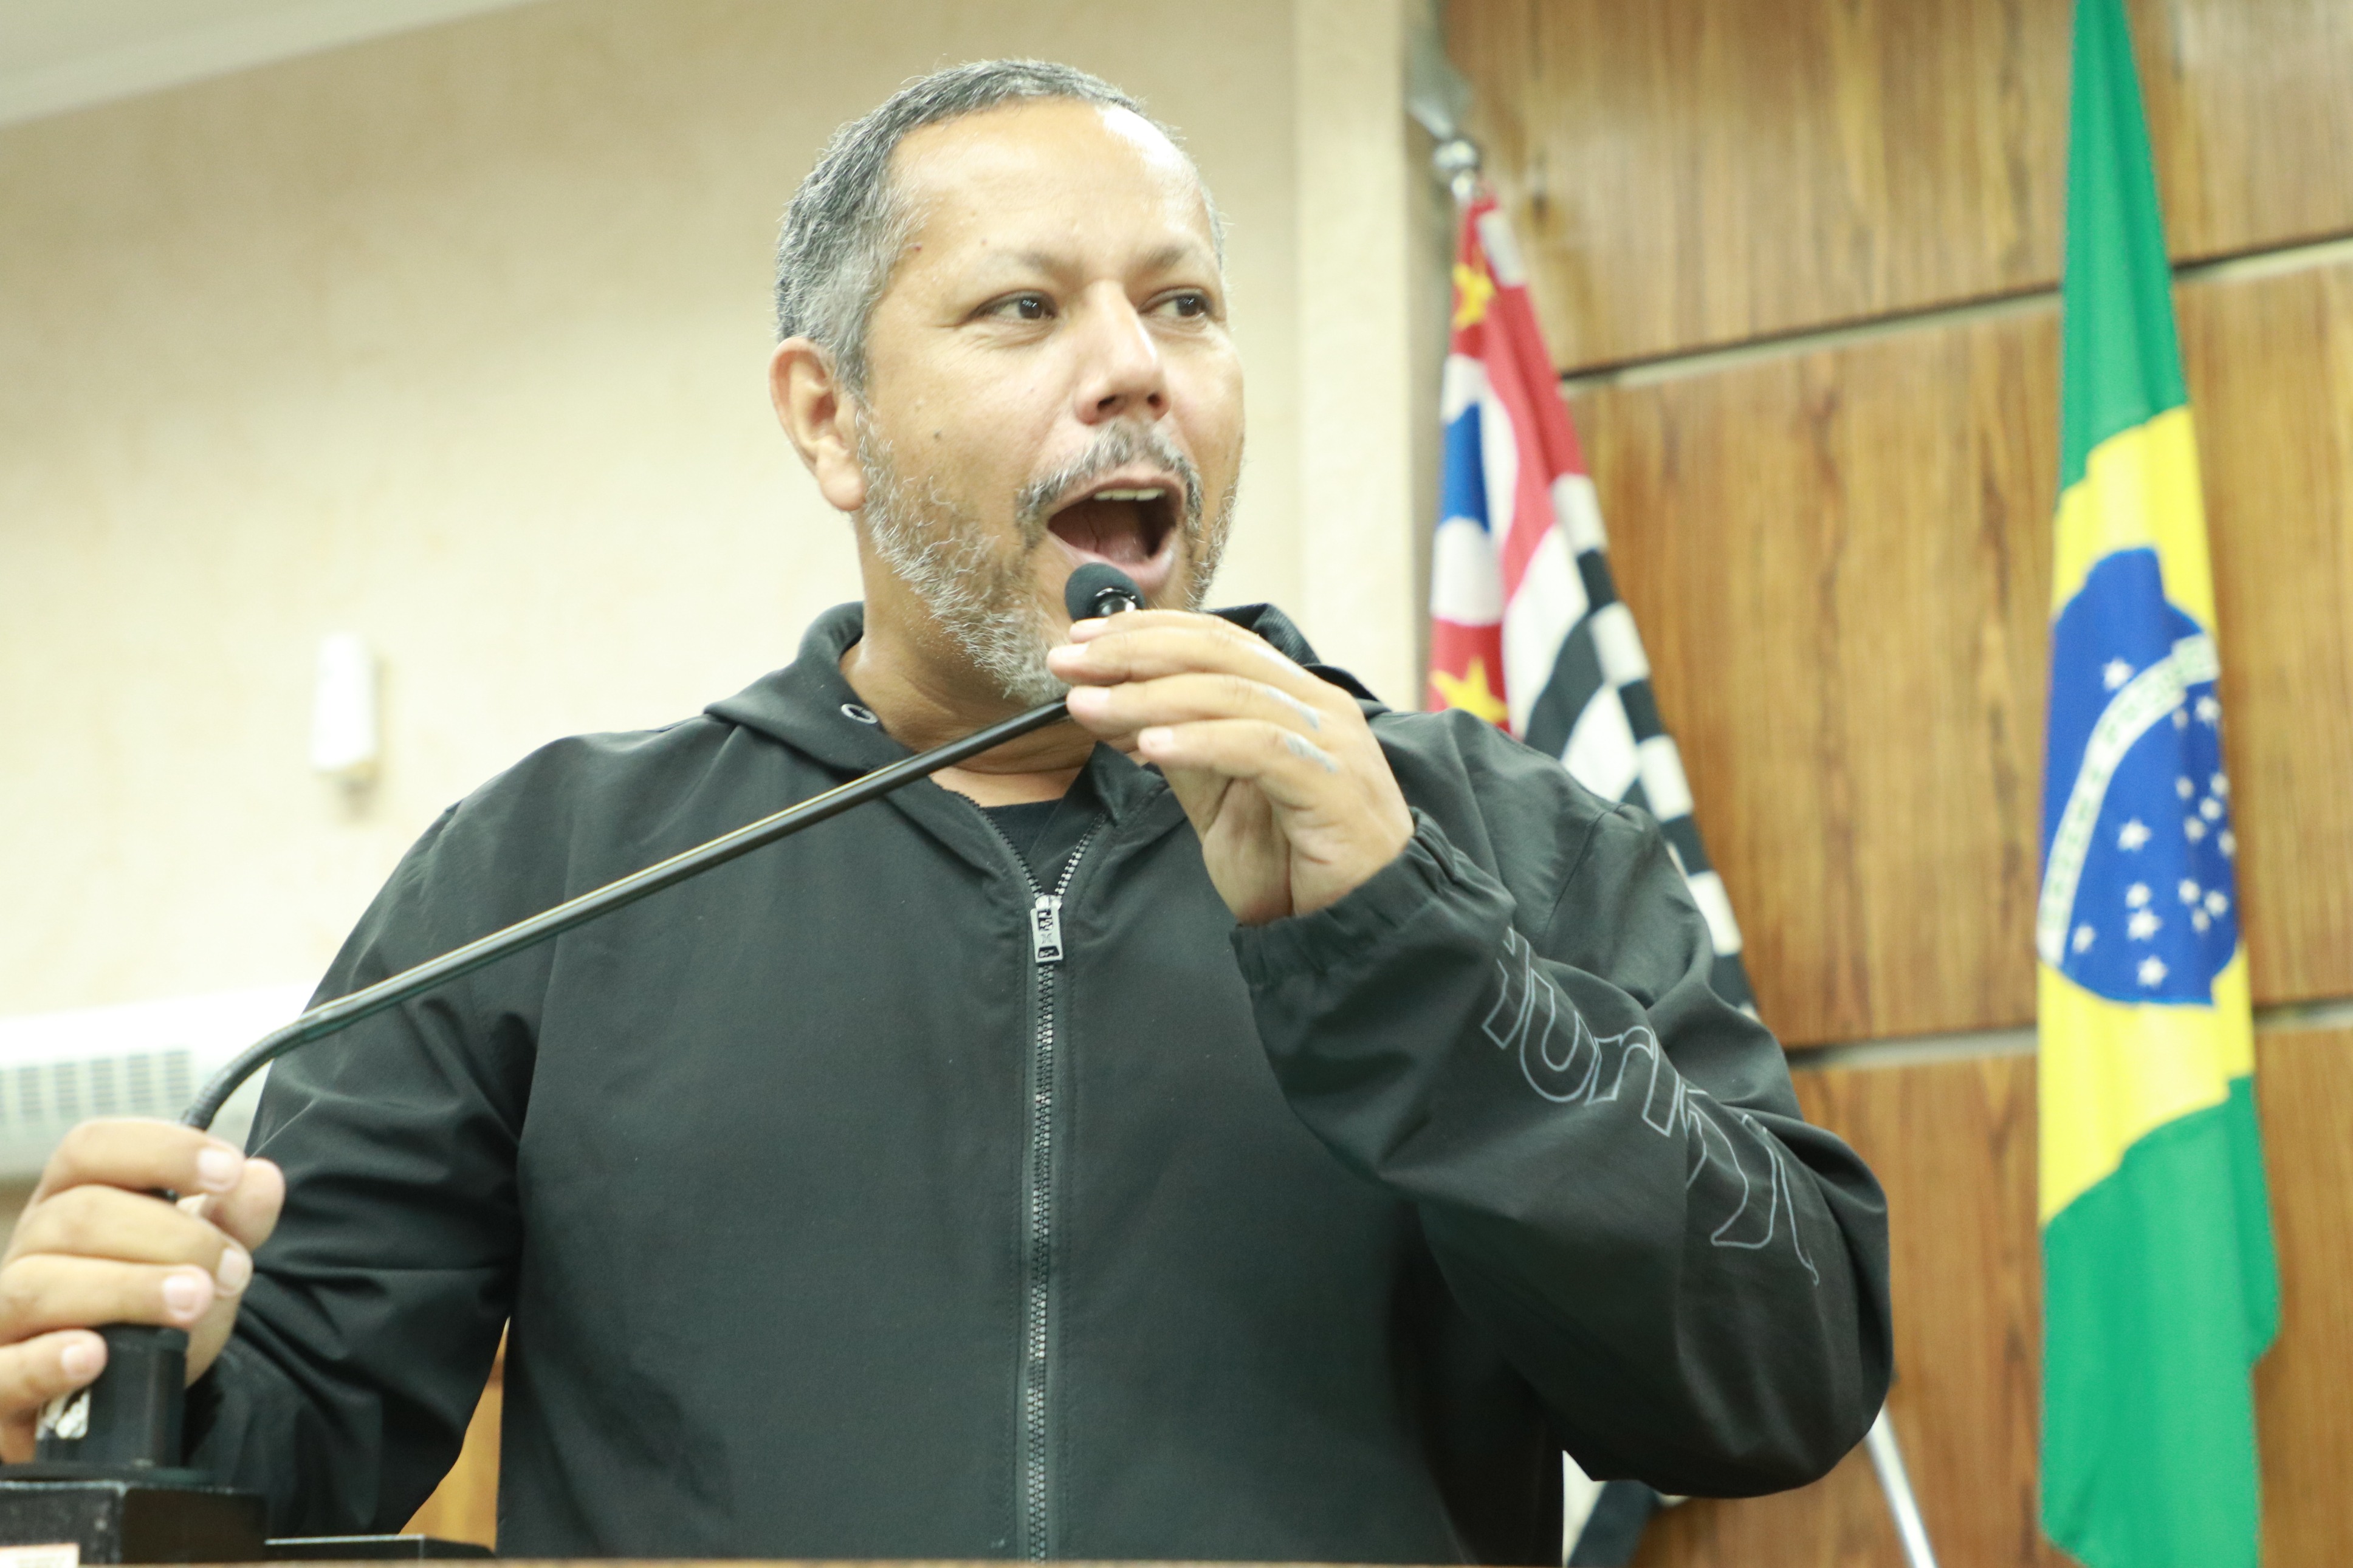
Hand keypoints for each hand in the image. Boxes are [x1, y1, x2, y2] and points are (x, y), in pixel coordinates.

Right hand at [0, 1119, 283, 1460]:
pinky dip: (49, 1360)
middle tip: (232, 1269)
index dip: (162, 1150)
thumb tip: (261, 1179)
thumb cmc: (152, 1317)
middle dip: (170, 1236)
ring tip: (193, 1301)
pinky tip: (95, 1355)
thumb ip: (233, 1221)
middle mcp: (28, 1253)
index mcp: (71, 1204)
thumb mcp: (201, 1264)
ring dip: (128, 1289)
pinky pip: (4, 1370)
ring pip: (40, 1283)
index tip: (229, 1172)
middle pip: (78, 1216)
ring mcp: (4, 1319)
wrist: (120, 1405)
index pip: (92, 1148)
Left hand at [1050, 611, 1413, 924]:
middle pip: (1218, 653)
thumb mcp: (1218, 799)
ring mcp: (1332, 742)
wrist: (1354, 927)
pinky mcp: (1334, 786)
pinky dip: (1200, 741)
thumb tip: (1111, 706)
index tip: (1080, 643)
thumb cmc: (1291, 864)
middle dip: (1134, 651)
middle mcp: (1317, 705)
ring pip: (1232, 694)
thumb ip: (1179, 749)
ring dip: (1150, 696)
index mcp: (1294, 697)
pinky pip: (1259, 748)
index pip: (1215, 640)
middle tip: (1068, 663)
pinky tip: (1150, 746)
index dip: (1145, 632)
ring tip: (1090, 706)